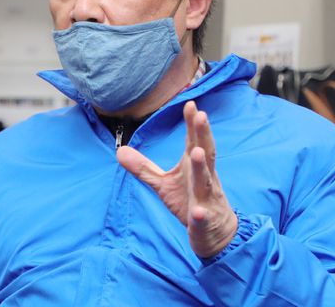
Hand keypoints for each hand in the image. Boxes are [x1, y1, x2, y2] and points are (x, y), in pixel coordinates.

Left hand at [117, 101, 236, 257]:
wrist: (214, 231)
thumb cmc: (190, 200)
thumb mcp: (163, 183)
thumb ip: (144, 168)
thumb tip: (119, 151)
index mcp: (193, 166)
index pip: (194, 141)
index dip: (192, 124)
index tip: (190, 104)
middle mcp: (204, 178)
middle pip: (205, 153)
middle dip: (204, 135)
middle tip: (201, 115)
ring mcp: (206, 198)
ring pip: (205, 182)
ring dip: (202, 168)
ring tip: (197, 152)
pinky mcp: (205, 220)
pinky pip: (203, 217)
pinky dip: (200, 214)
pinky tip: (197, 212)